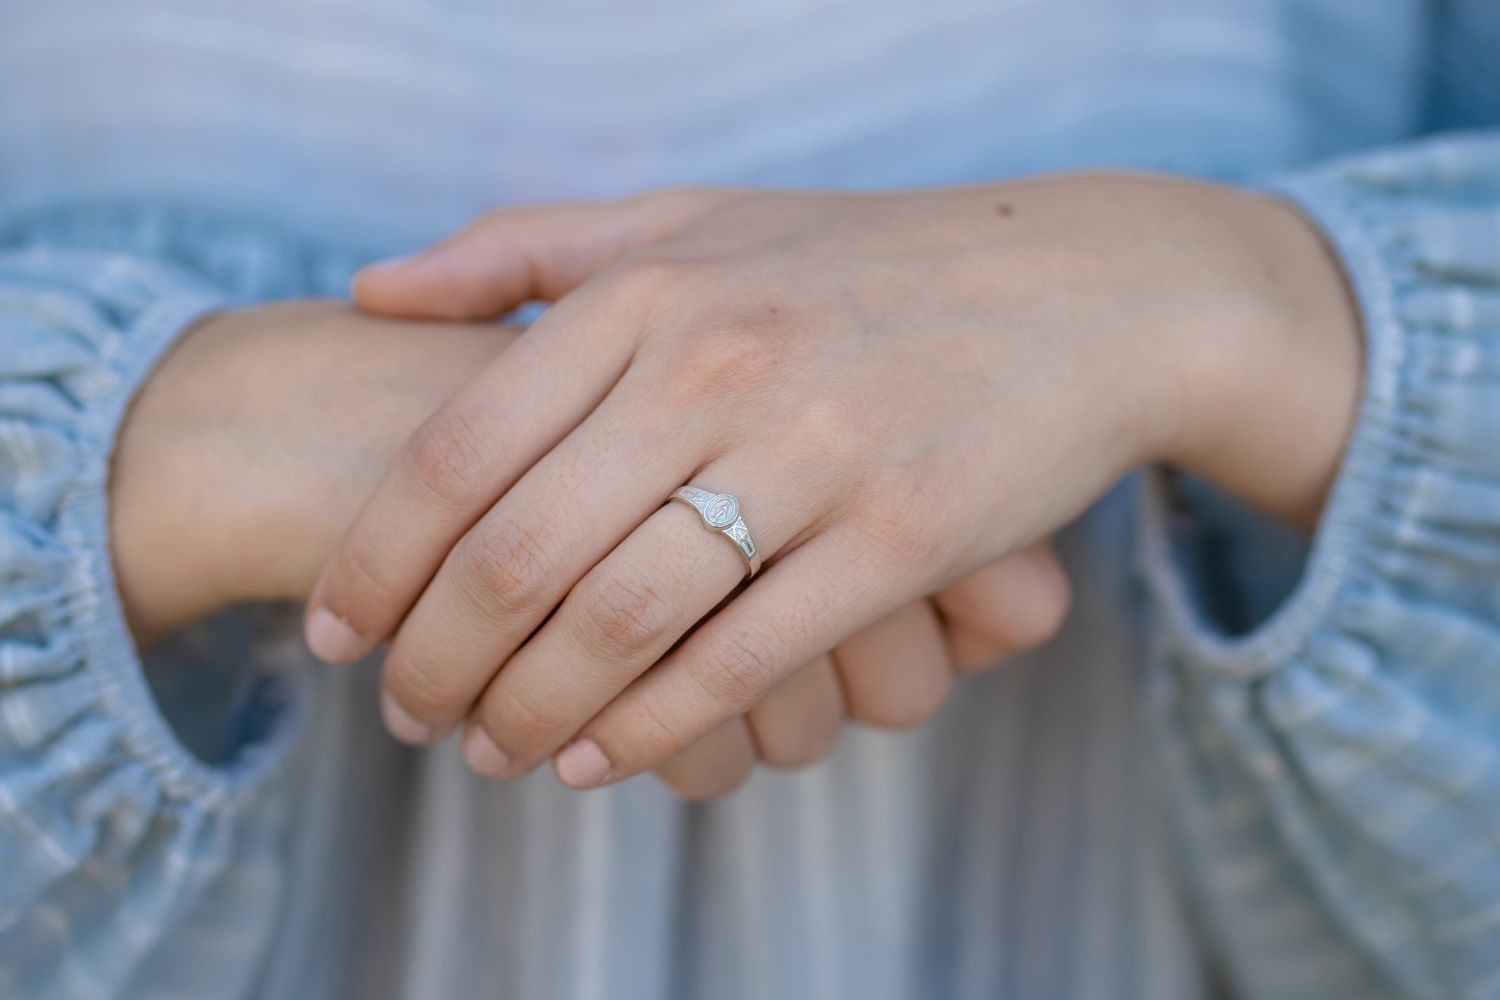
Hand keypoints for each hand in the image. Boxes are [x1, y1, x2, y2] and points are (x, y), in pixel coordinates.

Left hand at [109, 296, 1065, 799]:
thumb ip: (527, 247)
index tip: (338, 628)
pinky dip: (651, 731)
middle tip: (405, 715)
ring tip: (489, 750)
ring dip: (529, 710)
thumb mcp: (695, 219)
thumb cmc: (871, 265)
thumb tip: (372, 291)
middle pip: (519, 553)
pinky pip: (743, 663)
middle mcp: (722, 363)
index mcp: (652, 290)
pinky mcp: (901, 538)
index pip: (461, 450)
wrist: (1086, 291)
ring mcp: (816, 451)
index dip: (376, 557)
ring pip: (620, 621)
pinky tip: (597, 759)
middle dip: (437, 660)